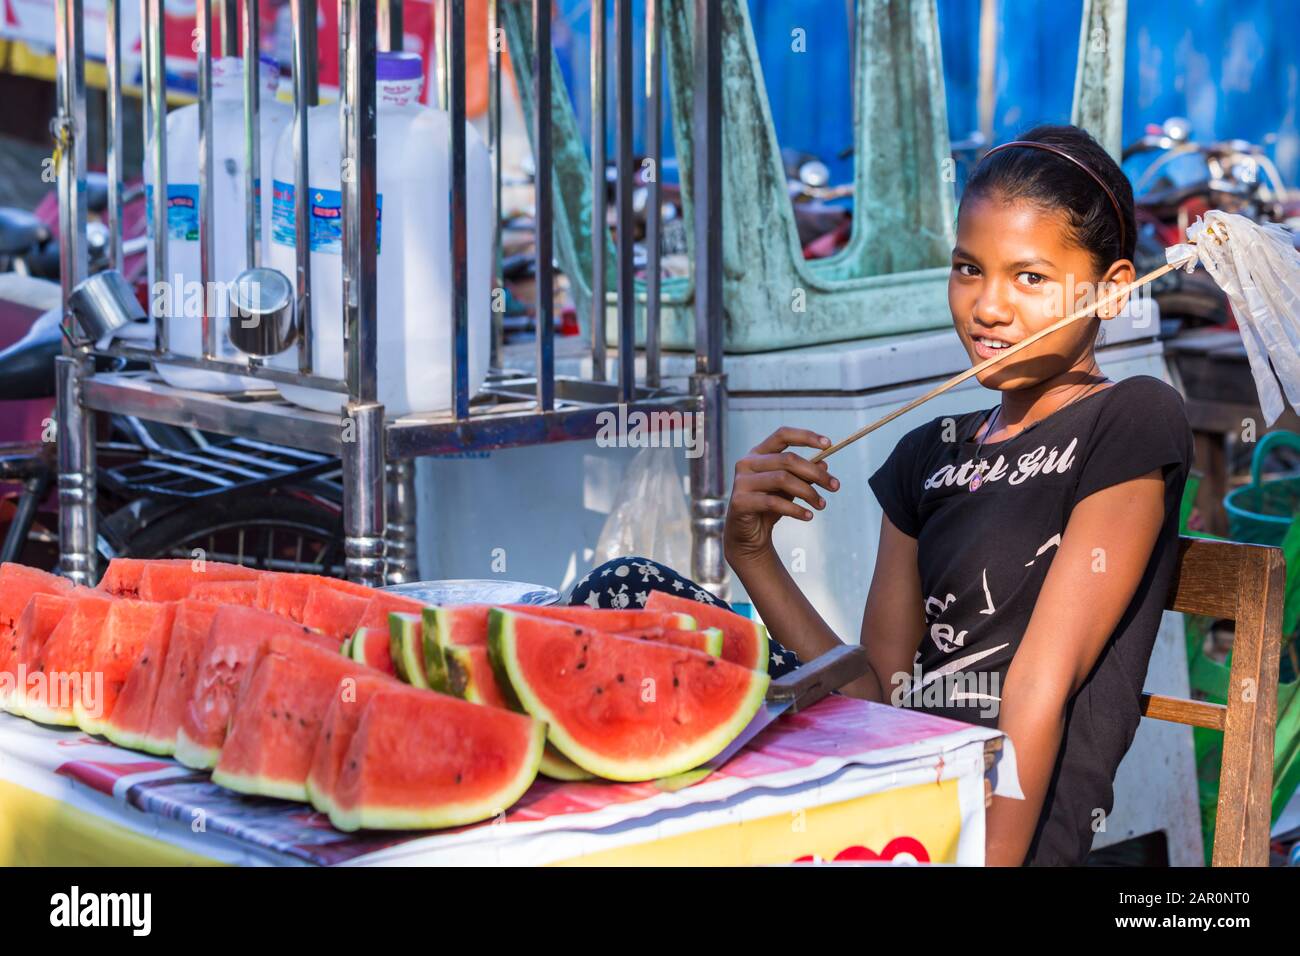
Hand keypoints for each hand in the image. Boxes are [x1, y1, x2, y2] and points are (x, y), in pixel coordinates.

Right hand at [723, 427, 838, 567]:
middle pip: (788, 459)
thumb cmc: (770, 507)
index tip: (828, 444)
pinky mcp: (740, 501)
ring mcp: (741, 481)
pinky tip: (808, 516)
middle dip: (815, 473)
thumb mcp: (790, 488)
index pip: (783, 435)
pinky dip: (795, 509)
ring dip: (808, 492)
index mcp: (758, 453)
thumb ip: (804, 474)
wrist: (749, 535)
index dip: (806, 436)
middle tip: (835, 486)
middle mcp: (747, 463)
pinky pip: (773, 502)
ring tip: (822, 505)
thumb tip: (825, 464)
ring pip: (782, 479)